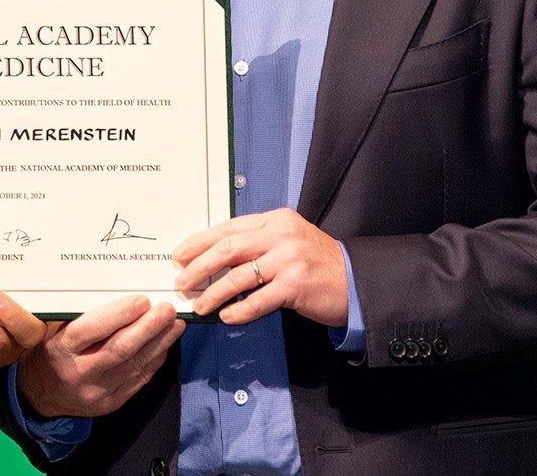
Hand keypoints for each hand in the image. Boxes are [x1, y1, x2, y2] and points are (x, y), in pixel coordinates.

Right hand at [16, 295, 182, 417]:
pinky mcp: (111, 403)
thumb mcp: (54, 329)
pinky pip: (138, 380)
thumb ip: (79, 314)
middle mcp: (79, 372)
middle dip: (148, 328)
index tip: (142, 300)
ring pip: (134, 365)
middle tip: (167, 310)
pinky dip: (155, 360)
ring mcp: (96, 392)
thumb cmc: (51, 350)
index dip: (119, 314)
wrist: (41, 394)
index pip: (92, 330)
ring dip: (159, 343)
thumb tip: (116, 289)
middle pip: (119, 349)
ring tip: (176, 324)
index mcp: (61, 349)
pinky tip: (165, 344)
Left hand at [173, 208, 347, 326]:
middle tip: (182, 280)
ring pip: (239, 276)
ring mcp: (289, 260)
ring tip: (200, 304)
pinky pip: (258, 300)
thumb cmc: (318, 263)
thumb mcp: (288, 242)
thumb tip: (215, 259)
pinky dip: (239, 310)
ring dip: (214, 293)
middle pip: (228, 249)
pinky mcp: (295, 285)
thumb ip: (257, 244)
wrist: (355, 281)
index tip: (181, 254)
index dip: (200, 241)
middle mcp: (281, 236)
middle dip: (200, 266)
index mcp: (275, 221)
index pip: (229, 228)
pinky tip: (227, 316)